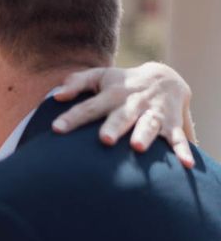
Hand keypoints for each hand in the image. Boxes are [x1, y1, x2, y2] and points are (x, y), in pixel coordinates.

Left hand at [51, 62, 195, 167]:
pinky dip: (183, 150)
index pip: (88, 108)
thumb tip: (56, 95)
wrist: (166, 77)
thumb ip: (76, 83)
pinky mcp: (172, 124)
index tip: (56, 129)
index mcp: (111, 95)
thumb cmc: (122, 82)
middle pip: (121, 116)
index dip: (72, 118)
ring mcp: (153, 114)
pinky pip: (178, 138)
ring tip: (137, 148)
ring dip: (144, 135)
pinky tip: (184, 164)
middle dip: (113, 127)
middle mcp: (132, 104)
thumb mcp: (99, 76)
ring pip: (149, 125)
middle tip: (104, 140)